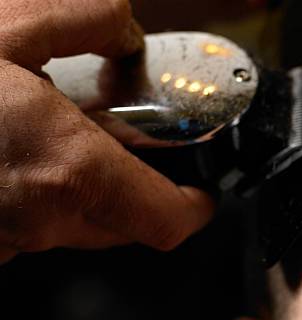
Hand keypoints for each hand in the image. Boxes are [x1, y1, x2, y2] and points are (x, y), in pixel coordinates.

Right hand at [0, 0, 213, 263]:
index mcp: (70, 168)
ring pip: (83, 224)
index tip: (201, 189)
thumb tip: (123, 28)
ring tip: (65, 133)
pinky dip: (46, 192)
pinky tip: (19, 151)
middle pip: (130, 222)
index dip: (194, 207)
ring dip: (91, 185)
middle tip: (129, 142)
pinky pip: (37, 222)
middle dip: (140, 184)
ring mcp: (9, 236)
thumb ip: (84, 20)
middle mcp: (45, 216)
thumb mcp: (6, 23)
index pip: (168, 222)